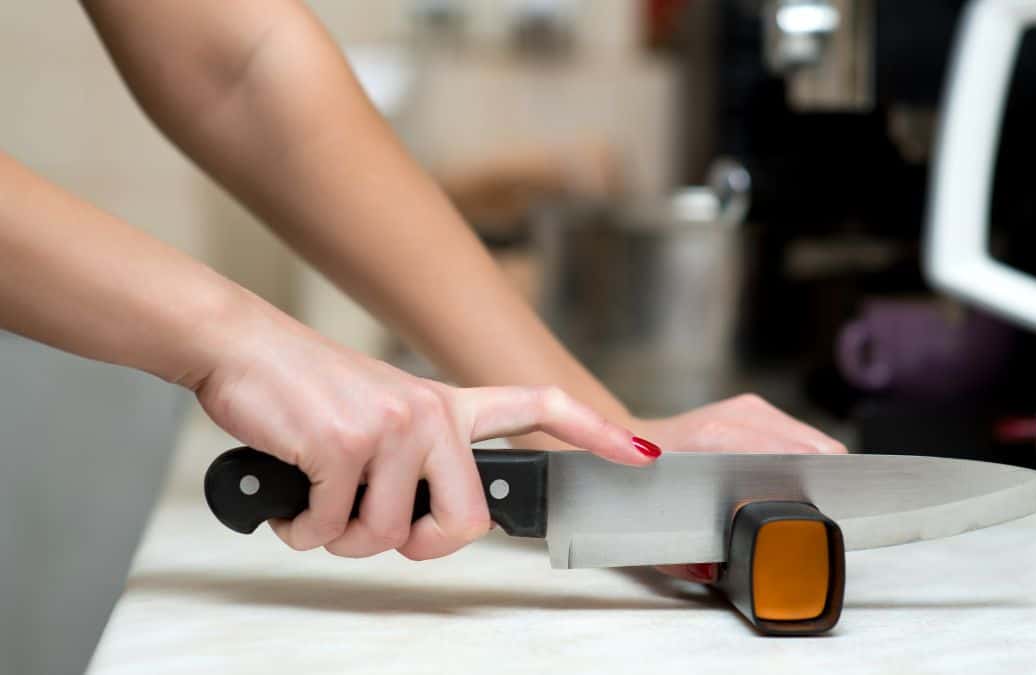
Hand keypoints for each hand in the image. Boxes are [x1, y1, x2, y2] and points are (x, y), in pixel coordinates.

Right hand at [194, 308, 659, 559]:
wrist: (243, 350)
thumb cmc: (307, 392)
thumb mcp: (383, 413)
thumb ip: (420, 461)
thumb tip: (428, 526)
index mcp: (447, 404)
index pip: (537, 406)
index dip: (593, 432)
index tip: (638, 452)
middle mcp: (432, 413)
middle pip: (464, 525)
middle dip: (415, 546)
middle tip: (369, 525)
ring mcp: (392, 427)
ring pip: (387, 537)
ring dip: (339, 535)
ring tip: (317, 494)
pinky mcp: (345, 443)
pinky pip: (330, 528)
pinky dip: (301, 527)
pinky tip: (292, 493)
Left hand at [636, 394, 846, 583]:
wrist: (620, 448)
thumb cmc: (640, 488)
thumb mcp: (654, 528)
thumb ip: (683, 556)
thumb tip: (713, 570)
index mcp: (713, 440)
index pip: (790, 456)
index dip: (812, 485)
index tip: (821, 510)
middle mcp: (736, 417)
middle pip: (813, 449)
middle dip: (822, 483)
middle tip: (817, 514)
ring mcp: (748, 409)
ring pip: (814, 440)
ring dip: (817, 470)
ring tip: (808, 499)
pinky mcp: (754, 408)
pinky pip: (801, 434)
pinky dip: (805, 458)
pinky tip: (793, 480)